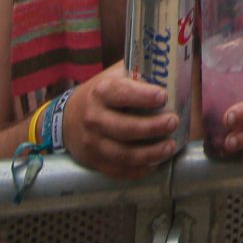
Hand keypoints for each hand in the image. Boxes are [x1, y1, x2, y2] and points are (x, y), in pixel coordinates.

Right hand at [61, 63, 181, 179]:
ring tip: (170, 147)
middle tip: (173, 122)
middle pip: (125, 128)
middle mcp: (94, 118)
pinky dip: (138, 170)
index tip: (163, 96)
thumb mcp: (114, 76)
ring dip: (150, 153)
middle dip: (153, 127)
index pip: (122, 94)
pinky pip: (118, 170)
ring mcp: (93, 143)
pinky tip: (155, 164)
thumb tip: (173, 71)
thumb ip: (138, 74)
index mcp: (101, 92)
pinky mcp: (95, 162)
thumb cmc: (102, 95)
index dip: (143, 96)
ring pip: (123, 154)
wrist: (68, 118)